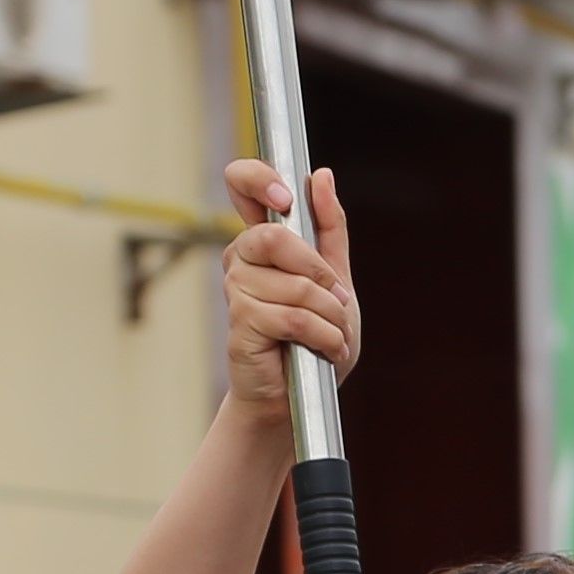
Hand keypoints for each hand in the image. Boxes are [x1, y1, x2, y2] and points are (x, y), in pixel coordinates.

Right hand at [217, 155, 359, 418]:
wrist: (301, 398)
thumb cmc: (314, 337)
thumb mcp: (335, 278)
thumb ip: (329, 228)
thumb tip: (321, 176)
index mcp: (264, 239)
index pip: (244, 183)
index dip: (260, 179)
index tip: (286, 198)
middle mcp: (242, 257)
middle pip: (276, 236)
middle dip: (320, 273)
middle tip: (336, 300)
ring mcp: (237, 289)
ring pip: (296, 285)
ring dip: (330, 316)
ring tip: (332, 336)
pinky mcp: (241, 322)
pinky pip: (295, 317)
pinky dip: (324, 336)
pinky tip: (325, 349)